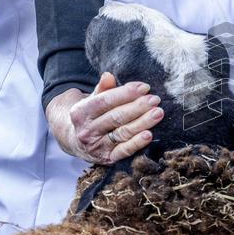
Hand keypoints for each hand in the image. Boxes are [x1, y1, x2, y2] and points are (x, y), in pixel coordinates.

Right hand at [47, 73, 163, 163]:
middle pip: (115, 117)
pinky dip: (137, 143)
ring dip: (142, 123)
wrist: (75, 141)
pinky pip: (124, 151)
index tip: (144, 87)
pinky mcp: (107, 159)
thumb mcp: (92, 100)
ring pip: (122, 133)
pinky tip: (149, 135)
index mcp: (80, 112)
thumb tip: (108, 75)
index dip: (125, 93)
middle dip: (138, 107)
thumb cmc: (91, 115)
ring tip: (158, 113)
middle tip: (155, 99)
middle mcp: (86, 131)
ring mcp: (96, 146)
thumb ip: (102, 89)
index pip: (104, 101)